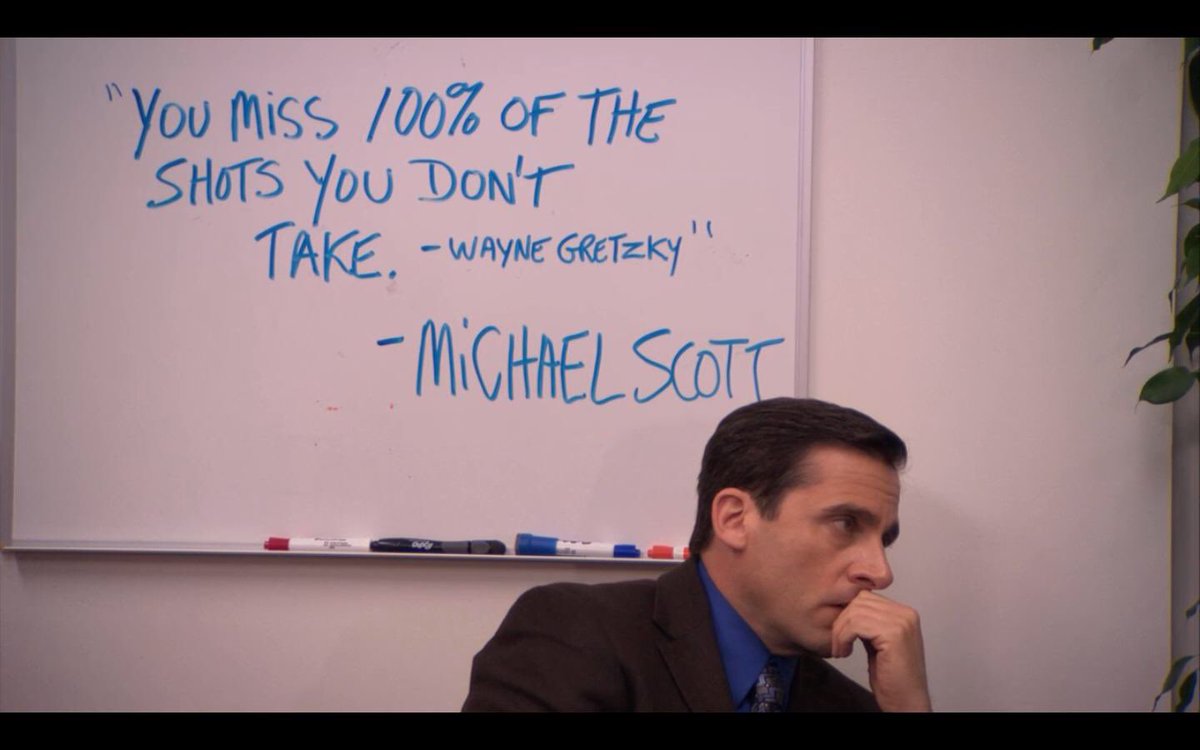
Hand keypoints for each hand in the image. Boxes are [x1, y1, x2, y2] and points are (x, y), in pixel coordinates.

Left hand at [830, 590, 930, 711]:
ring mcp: (902, 622)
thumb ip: (868, 623)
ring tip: (840, 650)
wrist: (906, 702)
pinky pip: (856, 624)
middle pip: (859, 600)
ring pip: (855, 611)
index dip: (847, 614)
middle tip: (837, 645)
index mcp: (904, 613)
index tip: (840, 636)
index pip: (865, 597)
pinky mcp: (894, 634)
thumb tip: (847, 609)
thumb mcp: (878, 642)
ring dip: (840, 632)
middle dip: (841, 622)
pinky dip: (844, 638)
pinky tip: (845, 653)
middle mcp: (906, 614)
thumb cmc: (892, 679)